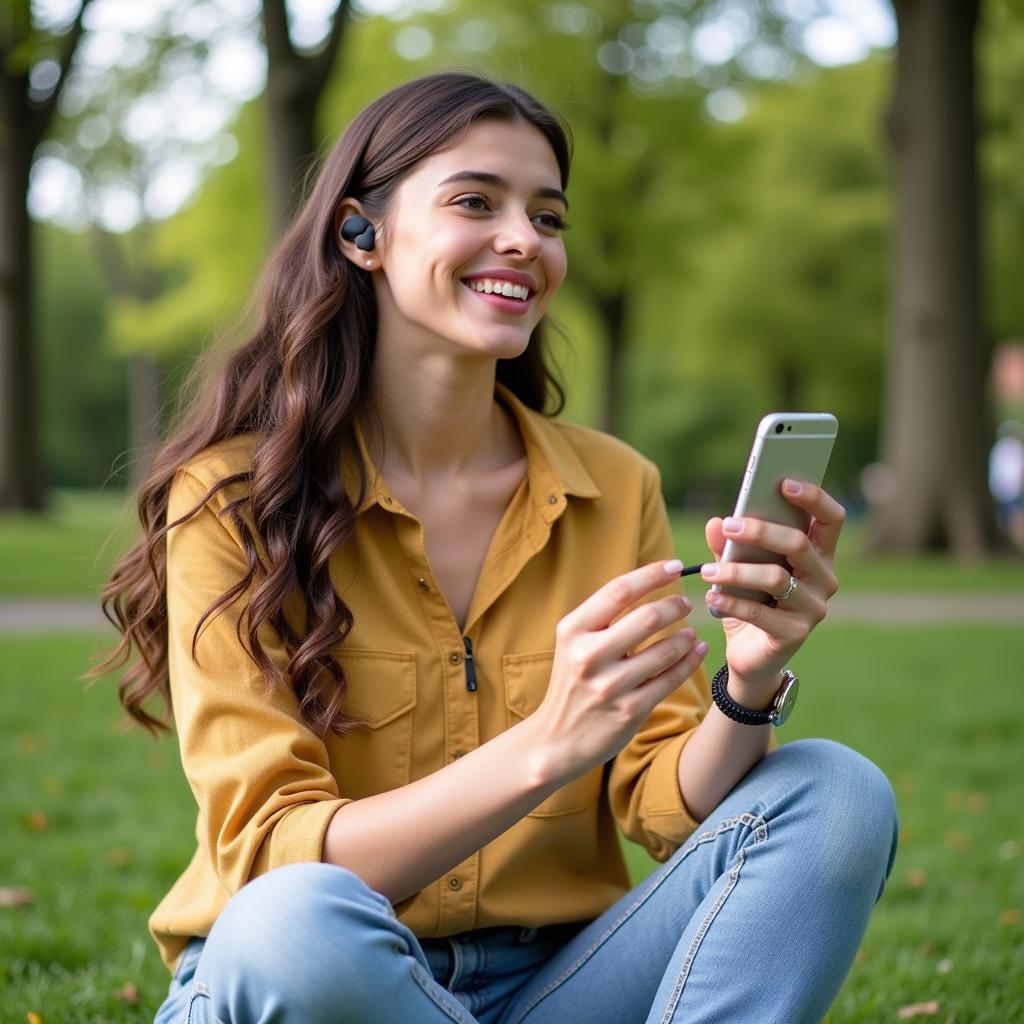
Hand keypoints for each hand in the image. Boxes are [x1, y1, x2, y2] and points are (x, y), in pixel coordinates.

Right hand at [530, 561, 709, 783]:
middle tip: (685, 603)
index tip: (675, 566)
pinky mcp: (630, 711)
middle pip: (646, 617)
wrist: (558, 739)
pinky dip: (690, 661)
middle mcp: (588, 656)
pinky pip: (671, 679)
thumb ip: (603, 615)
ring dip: (686, 636)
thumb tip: (647, 580)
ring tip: (690, 631)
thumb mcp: (574, 642)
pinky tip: (697, 650)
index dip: (652, 575)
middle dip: (674, 605)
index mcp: (572, 631)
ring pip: (665, 650)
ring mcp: (610, 686)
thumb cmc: (573, 681)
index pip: (618, 591)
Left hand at [700, 480, 843, 703]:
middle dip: (761, 531)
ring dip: (737, 571)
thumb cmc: (750, 602)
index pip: (831, 519)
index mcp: (818, 555)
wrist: (751, 657)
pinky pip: (761, 613)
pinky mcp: (795, 634)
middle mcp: (824, 579)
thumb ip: (729, 546)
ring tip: (707, 571)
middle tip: (729, 525)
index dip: (814, 497)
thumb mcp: (737, 569)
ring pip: (776, 578)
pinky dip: (733, 601)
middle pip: (799, 543)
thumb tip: (715, 522)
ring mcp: (813, 608)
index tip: (783, 482)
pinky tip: (712, 595)